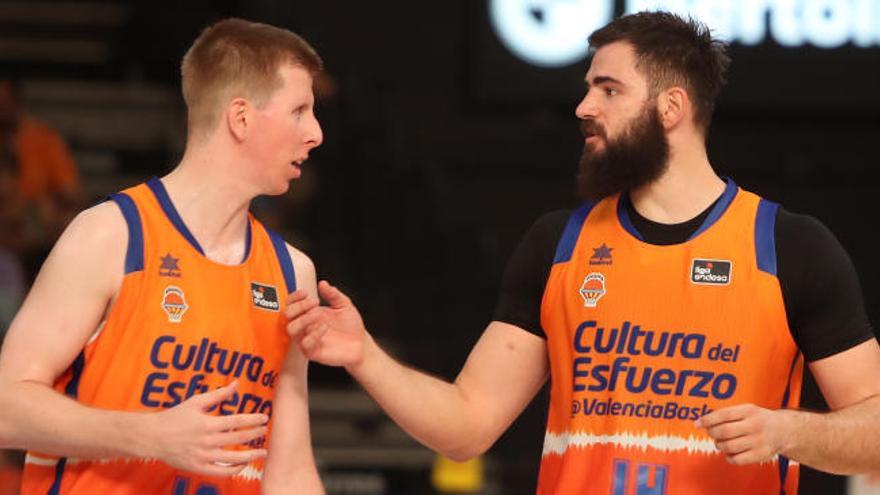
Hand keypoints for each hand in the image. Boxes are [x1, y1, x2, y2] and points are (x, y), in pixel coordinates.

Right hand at [145, 381, 268, 475]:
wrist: (153, 437)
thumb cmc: (175, 416)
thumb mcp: (196, 401)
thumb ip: (219, 394)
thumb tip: (236, 383)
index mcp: (207, 424)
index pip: (237, 422)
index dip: (254, 420)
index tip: (265, 418)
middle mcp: (206, 441)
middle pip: (238, 439)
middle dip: (255, 435)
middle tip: (265, 431)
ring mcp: (202, 457)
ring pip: (232, 459)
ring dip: (251, 456)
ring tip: (263, 452)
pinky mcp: (197, 468)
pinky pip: (220, 472)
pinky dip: (234, 470)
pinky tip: (243, 465)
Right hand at [285, 281, 366, 368]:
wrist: (360, 343)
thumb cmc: (350, 326)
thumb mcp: (344, 305)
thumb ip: (333, 294)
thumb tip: (323, 283)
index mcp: (309, 313)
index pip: (291, 304)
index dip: (295, 297)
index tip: (306, 293)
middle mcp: (305, 325)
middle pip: (287, 314)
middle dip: (299, 306)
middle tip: (315, 302)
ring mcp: (307, 338)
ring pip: (291, 329)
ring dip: (303, 319)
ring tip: (319, 315)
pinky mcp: (312, 352)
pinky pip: (305, 344)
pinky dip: (313, 334)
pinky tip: (324, 328)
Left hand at [695, 403, 789, 464]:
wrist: (783, 430)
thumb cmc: (757, 419)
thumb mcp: (746, 409)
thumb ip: (727, 414)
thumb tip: (703, 422)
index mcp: (749, 411)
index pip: (723, 415)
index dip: (707, 420)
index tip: (697, 423)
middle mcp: (754, 425)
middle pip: (724, 431)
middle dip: (712, 433)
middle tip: (711, 433)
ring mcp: (758, 441)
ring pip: (729, 446)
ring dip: (719, 445)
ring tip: (721, 442)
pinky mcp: (760, 455)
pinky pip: (737, 460)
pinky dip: (728, 457)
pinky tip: (729, 452)